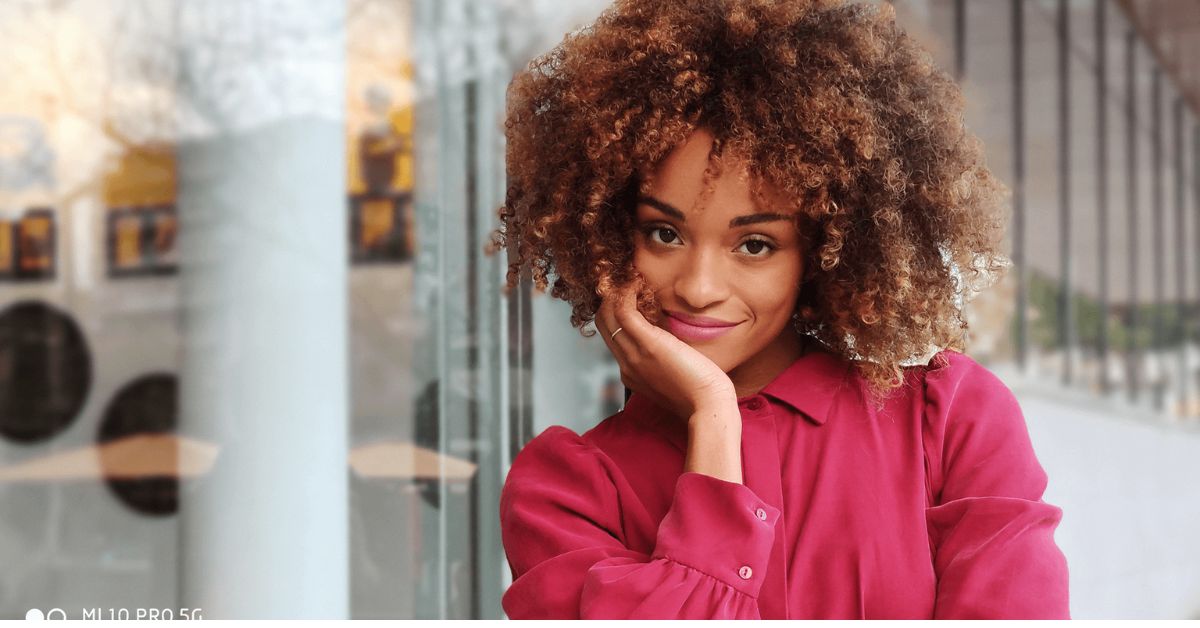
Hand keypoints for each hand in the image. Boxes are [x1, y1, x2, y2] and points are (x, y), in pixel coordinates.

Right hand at [594, 282, 736, 422]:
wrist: (708, 407)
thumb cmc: (701, 394)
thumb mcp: (676, 376)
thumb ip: (666, 361)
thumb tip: (673, 345)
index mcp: (631, 373)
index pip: (613, 337)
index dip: (616, 313)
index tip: (630, 295)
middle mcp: (626, 364)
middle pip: (604, 323)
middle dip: (610, 299)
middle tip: (627, 281)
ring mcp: (634, 355)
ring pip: (607, 315)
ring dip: (616, 292)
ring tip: (632, 279)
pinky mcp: (648, 344)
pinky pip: (623, 311)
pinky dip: (625, 293)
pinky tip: (637, 284)